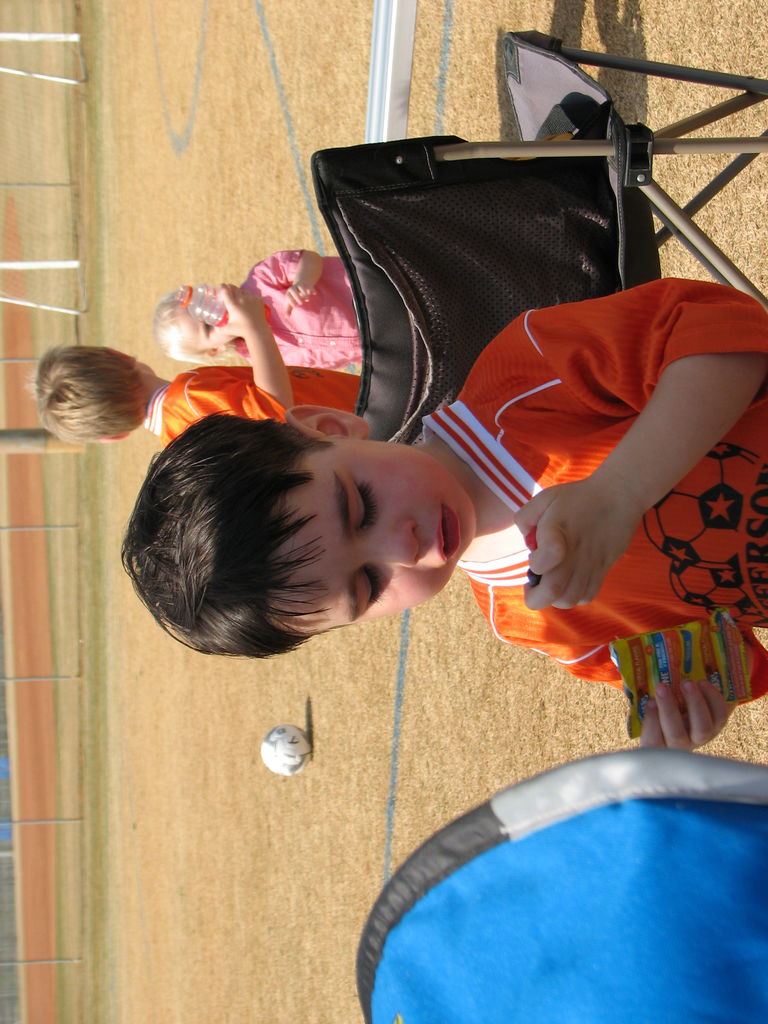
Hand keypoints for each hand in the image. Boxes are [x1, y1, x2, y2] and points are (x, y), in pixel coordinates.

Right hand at [210, 284, 266, 345]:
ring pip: (243, 290)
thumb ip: (220, 329)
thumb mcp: (228, 330)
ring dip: (240, 291)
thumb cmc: (242, 331)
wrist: (257, 331)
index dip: (222, 287)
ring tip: (238, 295)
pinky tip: (247, 300)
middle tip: (228, 289)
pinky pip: (252, 295)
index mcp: (233, 305)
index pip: (225, 290)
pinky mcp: (258, 300)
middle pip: (234, 288)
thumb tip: (215, 330)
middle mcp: (241, 299)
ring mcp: (251, 299)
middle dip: (230, 287)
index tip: (221, 286)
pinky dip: (249, 296)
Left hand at [285, 279, 316, 314]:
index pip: (288, 296)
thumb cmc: (294, 296)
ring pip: (301, 287)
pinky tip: (314, 294)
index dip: (290, 301)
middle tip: (301, 304)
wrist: (299, 284)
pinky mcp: (306, 284)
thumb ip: (289, 309)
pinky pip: (309, 285)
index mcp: (289, 293)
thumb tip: (287, 317)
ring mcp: (300, 285)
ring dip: (304, 292)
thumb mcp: (291, 302)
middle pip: (293, 290)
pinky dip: (312, 289)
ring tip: (307, 300)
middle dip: (297, 297)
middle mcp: (293, 288)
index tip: (294, 306)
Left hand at [514, 472, 643, 609]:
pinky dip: (573, 596)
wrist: (618, 496)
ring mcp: (591, 564)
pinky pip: (587, 596)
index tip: (533, 557)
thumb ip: (525, 518)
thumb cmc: (577, 497)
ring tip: (550, 584)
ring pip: (570, 600)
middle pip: (553, 591)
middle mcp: (574, 552)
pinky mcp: (603, 569)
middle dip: (535, 596)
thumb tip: (528, 544)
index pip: (546, 558)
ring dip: (554, 598)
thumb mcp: (544, 498)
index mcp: (556, 532)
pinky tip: (569, 583)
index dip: (535, 564)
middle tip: (532, 585)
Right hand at [638, 679, 734, 748]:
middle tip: (662, 686)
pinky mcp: (719, 725)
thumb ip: (644, 694)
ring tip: (686, 682)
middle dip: (669, 710)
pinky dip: (712, 698)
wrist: (695, 705)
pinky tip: (702, 683)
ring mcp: (702, 736)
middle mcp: (682, 744)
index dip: (651, 723)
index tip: (649, 701)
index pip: (652, 743)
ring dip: (694, 703)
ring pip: (702, 728)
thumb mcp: (653, 702)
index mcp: (661, 741)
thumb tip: (630, 670)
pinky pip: (719, 715)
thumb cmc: (665, 704)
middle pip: (677, 735)